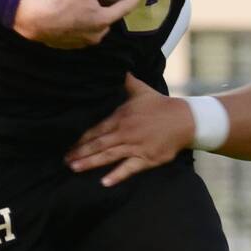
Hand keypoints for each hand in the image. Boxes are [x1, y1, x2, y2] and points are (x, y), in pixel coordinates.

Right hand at [12, 0, 140, 47]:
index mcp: (103, 20)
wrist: (36, 21)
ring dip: (93, 20)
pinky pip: (79, 35)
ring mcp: (82, 42)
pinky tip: (70, 19)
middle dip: (110, 11)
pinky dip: (78, 27)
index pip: (125, 8)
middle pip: (109, 21)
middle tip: (106, 0)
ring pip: (94, 30)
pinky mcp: (68, 45)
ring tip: (88, 10)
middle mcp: (96, 35)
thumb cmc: (62, 3)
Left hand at [67, 75, 195, 184]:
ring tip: (75, 168)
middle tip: (65, 160)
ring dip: (91, 162)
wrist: (184, 120)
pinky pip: (129, 168)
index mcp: (121, 117)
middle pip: (98, 144)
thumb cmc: (161, 105)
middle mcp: (125, 132)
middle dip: (80, 152)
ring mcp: (136, 146)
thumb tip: (118, 67)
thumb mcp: (141, 90)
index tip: (68, 146)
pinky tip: (104, 182)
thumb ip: (126, 81)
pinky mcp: (147, 158)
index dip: (81, 138)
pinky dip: (117, 175)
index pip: (96, 129)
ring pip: (109, 155)